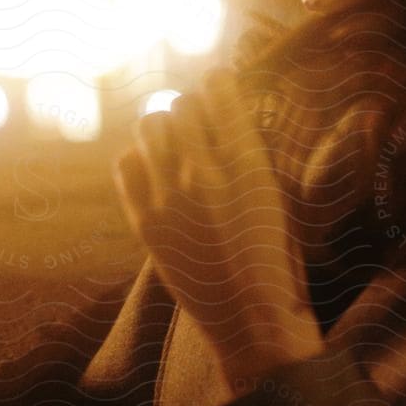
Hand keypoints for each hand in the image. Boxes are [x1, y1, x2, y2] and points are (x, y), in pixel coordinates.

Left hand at [113, 67, 325, 393]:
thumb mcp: (279, 193)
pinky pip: (126, 163)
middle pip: (180, 104)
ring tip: (177, 146)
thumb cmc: (278, 257)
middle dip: (191, 109)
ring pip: (149, 126)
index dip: (219, 85)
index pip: (218, 88)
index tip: (221, 91)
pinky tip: (157, 173)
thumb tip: (223, 111)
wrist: (252, 320)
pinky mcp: (145, 222)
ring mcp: (169, 197)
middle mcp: (204, 173)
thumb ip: (250, 150)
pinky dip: (140, 160)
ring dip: (164, 129)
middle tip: (200, 125)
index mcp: (248, 163)